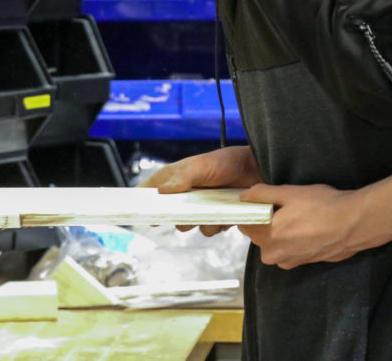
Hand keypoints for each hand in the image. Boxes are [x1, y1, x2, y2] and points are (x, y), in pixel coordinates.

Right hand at [139, 146, 262, 235]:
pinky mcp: (217, 216)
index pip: (152, 189)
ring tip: (211, 213)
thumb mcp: (203, 165)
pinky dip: (215, 226)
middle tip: (183, 216)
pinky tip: (225, 217)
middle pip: (169, 212)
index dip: (142, 200)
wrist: (258, 170)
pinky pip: (209, 229)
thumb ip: (183, 177)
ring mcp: (202, 206)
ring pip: (189, 224)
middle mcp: (187, 193)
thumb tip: (161, 191)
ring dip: (198, 223)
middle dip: (174, 217)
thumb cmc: (228, 162)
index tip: (134, 211)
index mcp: (177, 178)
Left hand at [237, 183, 367, 268]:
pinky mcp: (305, 263)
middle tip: (285, 206)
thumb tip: (243, 197)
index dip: (251, 210)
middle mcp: (274, 255)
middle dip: (266, 221)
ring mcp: (290, 262)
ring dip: (280, 231)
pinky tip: (308, 227)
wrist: (355, 224)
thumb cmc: (321, 206)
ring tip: (299, 216)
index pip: (244, 223)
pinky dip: (293, 240)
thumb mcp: (288, 192)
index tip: (262, 201)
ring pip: (274, 243)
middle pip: (258, 234)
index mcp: (266, 237)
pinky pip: (289, 250)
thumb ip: (260, 194)